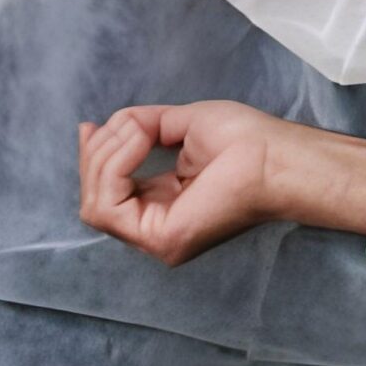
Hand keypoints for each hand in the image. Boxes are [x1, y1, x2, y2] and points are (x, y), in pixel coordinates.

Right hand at [77, 101, 293, 266]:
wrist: (275, 153)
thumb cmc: (246, 140)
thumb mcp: (182, 124)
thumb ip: (142, 128)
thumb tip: (99, 129)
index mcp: (164, 206)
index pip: (108, 193)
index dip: (94, 161)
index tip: (89, 127)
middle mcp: (156, 229)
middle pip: (95, 200)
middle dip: (98, 155)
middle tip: (119, 124)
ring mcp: (157, 240)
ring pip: (95, 205)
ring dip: (107, 157)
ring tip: (137, 131)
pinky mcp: (160, 239)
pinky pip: (108, 207)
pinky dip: (115, 166)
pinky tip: (138, 142)